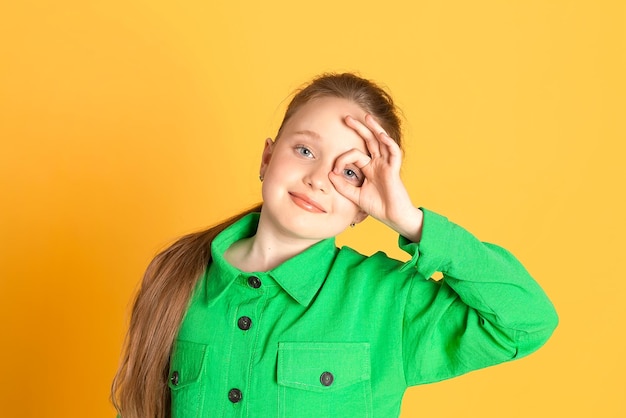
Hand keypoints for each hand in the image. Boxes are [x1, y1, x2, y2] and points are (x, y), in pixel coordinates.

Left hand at [329, 114, 422, 241]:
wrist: (393, 217)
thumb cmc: (377, 207)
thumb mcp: (355, 196)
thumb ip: (343, 186)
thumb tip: (329, 174)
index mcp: (369, 168)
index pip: (354, 155)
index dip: (342, 159)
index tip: (333, 170)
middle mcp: (378, 163)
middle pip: (369, 140)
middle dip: (359, 128)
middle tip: (347, 118)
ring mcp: (387, 165)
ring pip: (381, 142)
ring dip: (374, 128)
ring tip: (366, 117)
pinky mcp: (394, 170)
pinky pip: (393, 153)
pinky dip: (388, 143)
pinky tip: (381, 135)